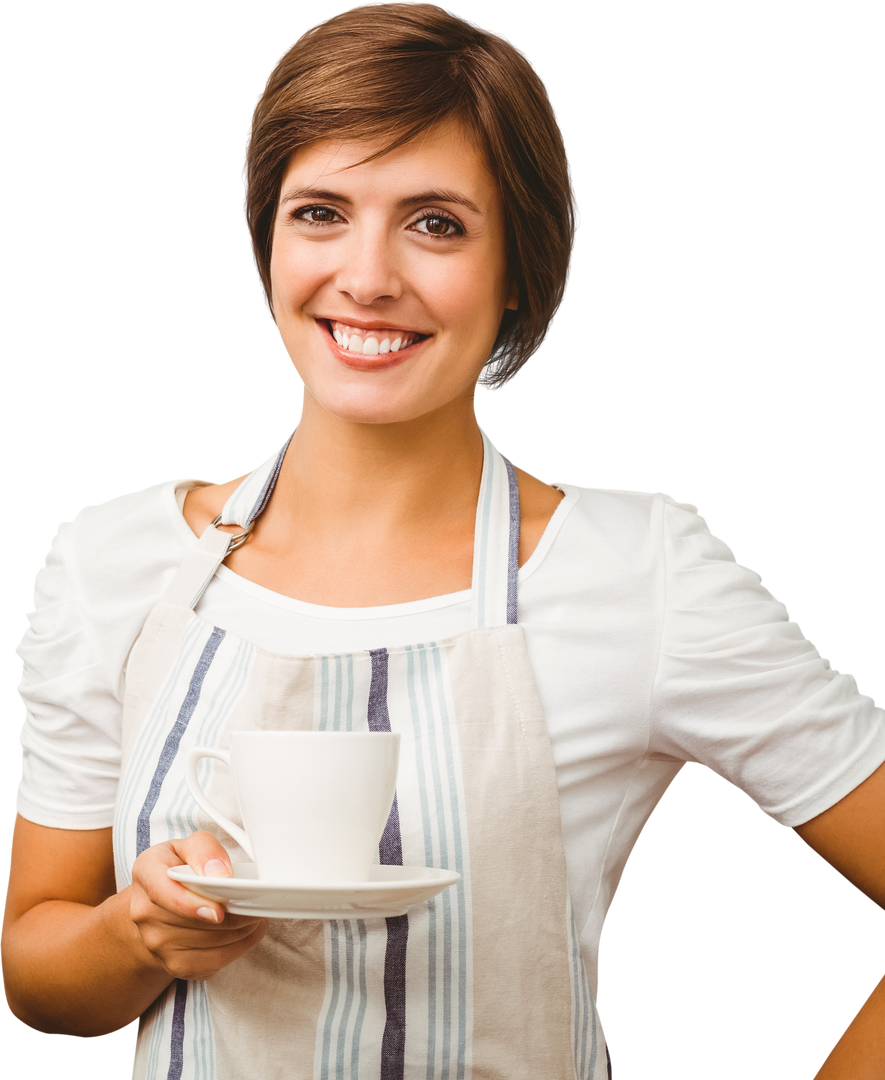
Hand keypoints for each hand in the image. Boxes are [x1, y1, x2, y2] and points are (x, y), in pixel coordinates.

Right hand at [129, 831, 267, 981]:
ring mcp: (157, 944)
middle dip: (235, 913)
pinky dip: (239, 946)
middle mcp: (145, 913)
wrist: (157, 907)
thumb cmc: (178, 870)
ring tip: (253, 913)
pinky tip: (245, 931)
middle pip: (197, 923)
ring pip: (212, 944)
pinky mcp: (175, 965)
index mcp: (147, 874)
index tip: (218, 911)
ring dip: (242, 930)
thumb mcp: (188, 846)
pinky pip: (215, 962)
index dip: (192, 905)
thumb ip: (204, 850)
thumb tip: (220, 874)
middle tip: (256, 901)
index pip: (164, 894)